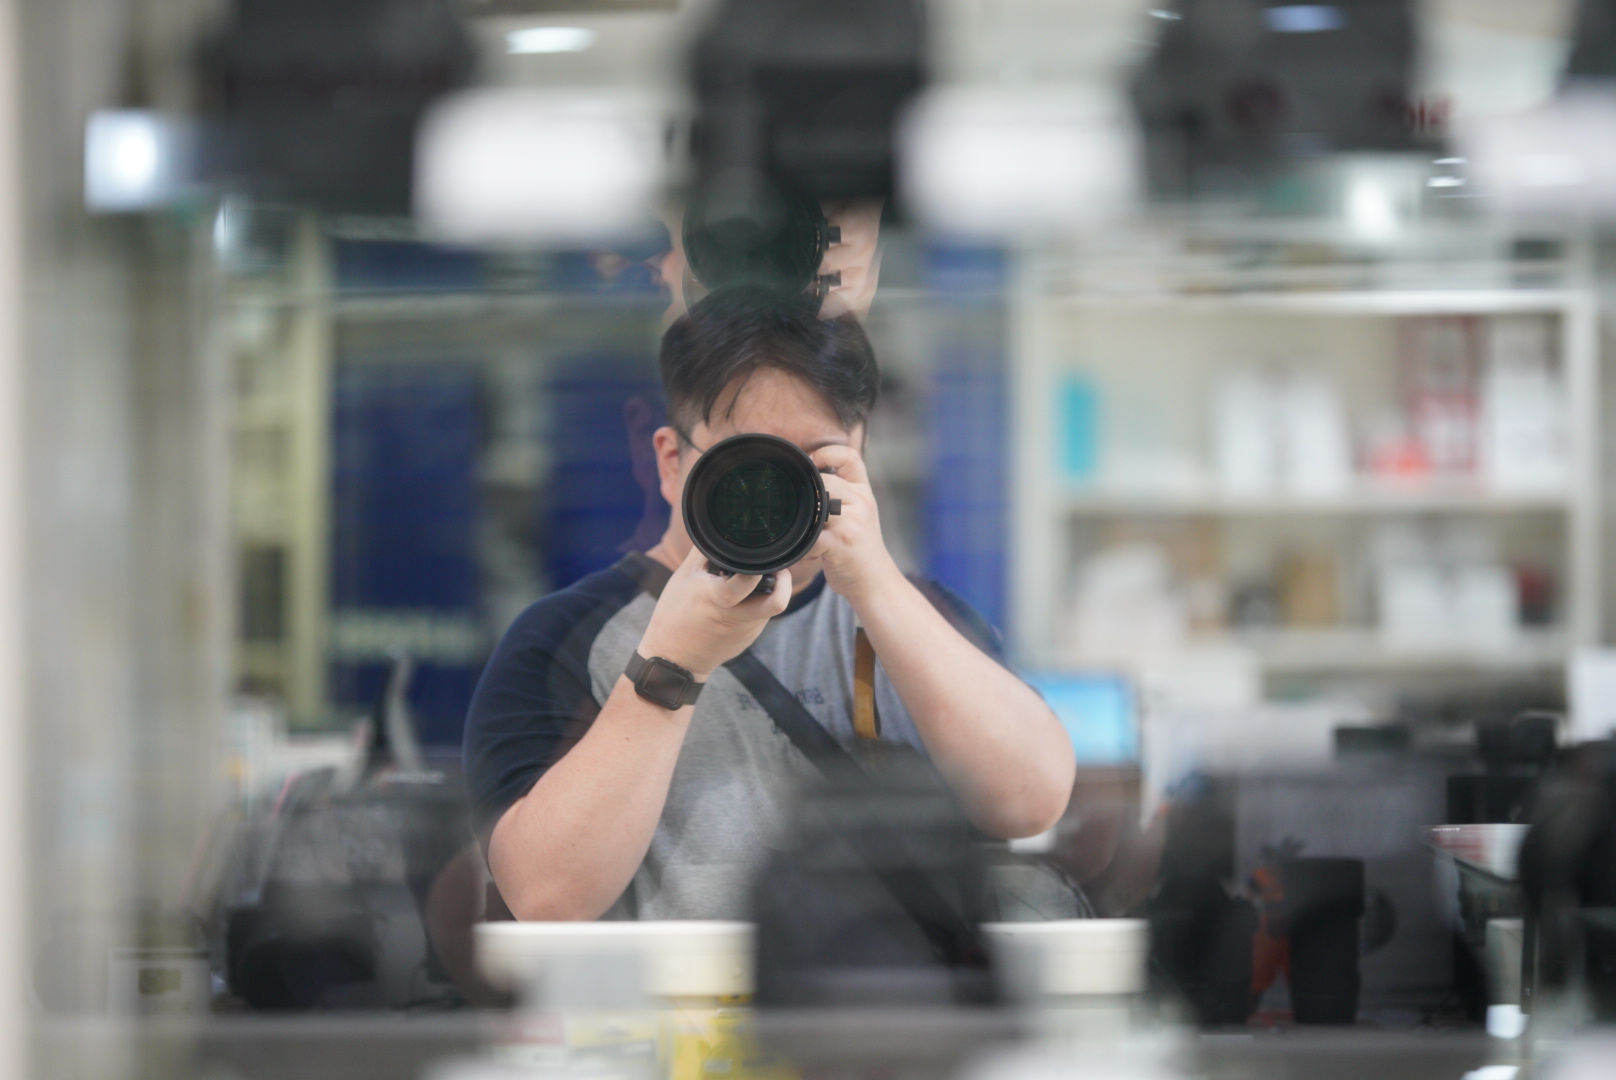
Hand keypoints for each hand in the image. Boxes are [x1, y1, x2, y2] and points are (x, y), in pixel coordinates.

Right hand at [637, 546, 791, 678]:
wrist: (673, 660)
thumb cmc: (674, 615)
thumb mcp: (683, 578)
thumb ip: (705, 552)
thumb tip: (719, 526)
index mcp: (717, 598)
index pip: (747, 582)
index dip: (761, 568)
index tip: (764, 556)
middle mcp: (737, 617)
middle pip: (777, 601)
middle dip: (784, 581)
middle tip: (776, 567)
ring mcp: (746, 631)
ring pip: (770, 607)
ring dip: (770, 591)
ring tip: (755, 580)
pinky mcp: (748, 639)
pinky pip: (761, 617)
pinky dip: (757, 604)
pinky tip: (743, 599)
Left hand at [808, 445, 901, 605]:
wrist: (875, 581)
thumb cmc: (858, 547)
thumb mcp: (858, 513)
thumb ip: (841, 493)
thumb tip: (806, 476)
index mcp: (863, 491)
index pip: (849, 456)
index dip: (826, 453)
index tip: (811, 467)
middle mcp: (861, 502)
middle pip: (824, 482)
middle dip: (807, 498)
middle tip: (799, 516)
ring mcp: (853, 522)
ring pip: (816, 507)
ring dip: (803, 524)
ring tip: (804, 537)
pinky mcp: (842, 543)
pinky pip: (812, 537)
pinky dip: (803, 547)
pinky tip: (806, 554)